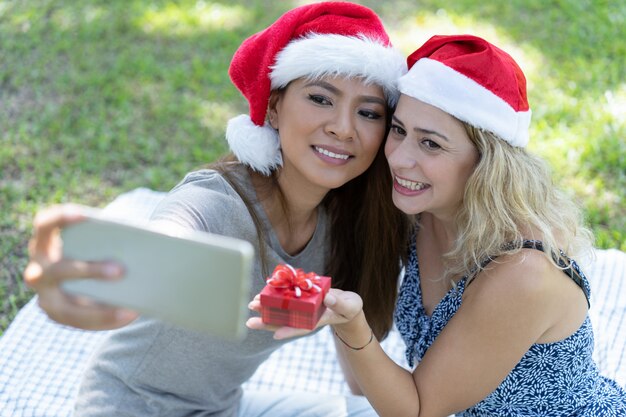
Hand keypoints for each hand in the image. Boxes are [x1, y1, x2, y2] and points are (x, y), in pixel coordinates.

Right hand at [23, 204, 137, 329]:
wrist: (91, 275)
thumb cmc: (101, 247)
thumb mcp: (104, 240)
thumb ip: (114, 239)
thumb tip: (148, 241)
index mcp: (45, 240)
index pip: (45, 224)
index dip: (61, 218)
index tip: (85, 216)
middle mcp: (38, 267)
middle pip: (57, 270)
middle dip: (89, 271)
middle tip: (121, 271)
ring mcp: (44, 294)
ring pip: (65, 306)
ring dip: (98, 309)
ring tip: (131, 309)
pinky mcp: (56, 313)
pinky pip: (79, 321)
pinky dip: (105, 319)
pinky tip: (130, 315)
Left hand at [246, 288, 362, 338]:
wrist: (347, 306)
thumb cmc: (350, 307)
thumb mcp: (350, 305)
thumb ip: (340, 303)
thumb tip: (327, 297)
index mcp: (319, 319)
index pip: (303, 327)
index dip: (290, 330)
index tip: (275, 335)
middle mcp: (307, 315)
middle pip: (286, 321)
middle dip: (268, 322)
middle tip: (250, 322)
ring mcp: (303, 308)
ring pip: (282, 311)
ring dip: (266, 309)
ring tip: (251, 306)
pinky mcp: (302, 299)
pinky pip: (286, 299)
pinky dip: (275, 297)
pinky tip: (262, 294)